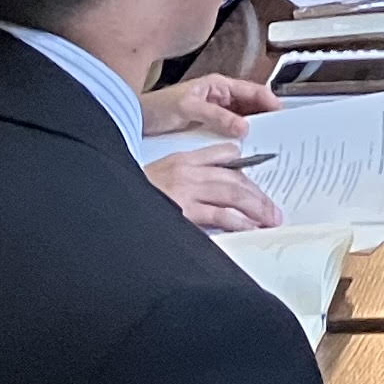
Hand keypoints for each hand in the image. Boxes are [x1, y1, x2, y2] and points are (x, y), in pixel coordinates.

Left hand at [139, 70, 276, 141]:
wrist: (132, 117)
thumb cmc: (156, 106)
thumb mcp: (188, 108)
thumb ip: (216, 116)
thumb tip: (242, 126)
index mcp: (218, 86)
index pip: (253, 91)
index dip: (270, 101)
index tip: (281, 114)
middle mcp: (220, 99)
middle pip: (252, 107)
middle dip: (266, 118)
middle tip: (279, 133)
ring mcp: (215, 114)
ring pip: (243, 121)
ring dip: (254, 131)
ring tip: (266, 144)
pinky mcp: (208, 129)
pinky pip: (231, 133)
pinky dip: (240, 141)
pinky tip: (244, 151)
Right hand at [140, 148, 281, 231]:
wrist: (111, 202)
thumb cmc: (132, 191)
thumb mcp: (158, 175)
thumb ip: (185, 177)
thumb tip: (214, 190)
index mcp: (183, 160)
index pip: (223, 156)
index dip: (246, 169)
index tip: (259, 183)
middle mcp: (188, 172)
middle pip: (234, 178)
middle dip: (258, 195)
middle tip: (273, 210)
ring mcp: (187, 191)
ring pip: (232, 194)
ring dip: (255, 208)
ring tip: (270, 219)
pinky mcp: (184, 211)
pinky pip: (219, 215)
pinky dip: (238, 222)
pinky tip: (250, 228)